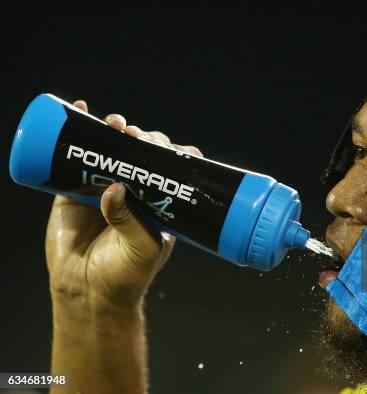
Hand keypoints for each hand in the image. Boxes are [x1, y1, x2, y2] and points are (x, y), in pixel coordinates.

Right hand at [45, 100, 202, 312]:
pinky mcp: (73, 191)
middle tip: (138, 135)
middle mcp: (135, 191)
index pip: (171, 169)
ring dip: (116, 130)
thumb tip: (113, 188)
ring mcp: (104, 188)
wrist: (87, 292)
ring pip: (113, 150)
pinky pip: (75, 158)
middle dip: (144, 139)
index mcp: (159, 203)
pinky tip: (82, 110)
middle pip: (142, 154)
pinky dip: (80, 130)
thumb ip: (130, 220)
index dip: (171, 152)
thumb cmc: (125, 275)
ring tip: (115, 123)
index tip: (168, 147)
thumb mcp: (141, 248)